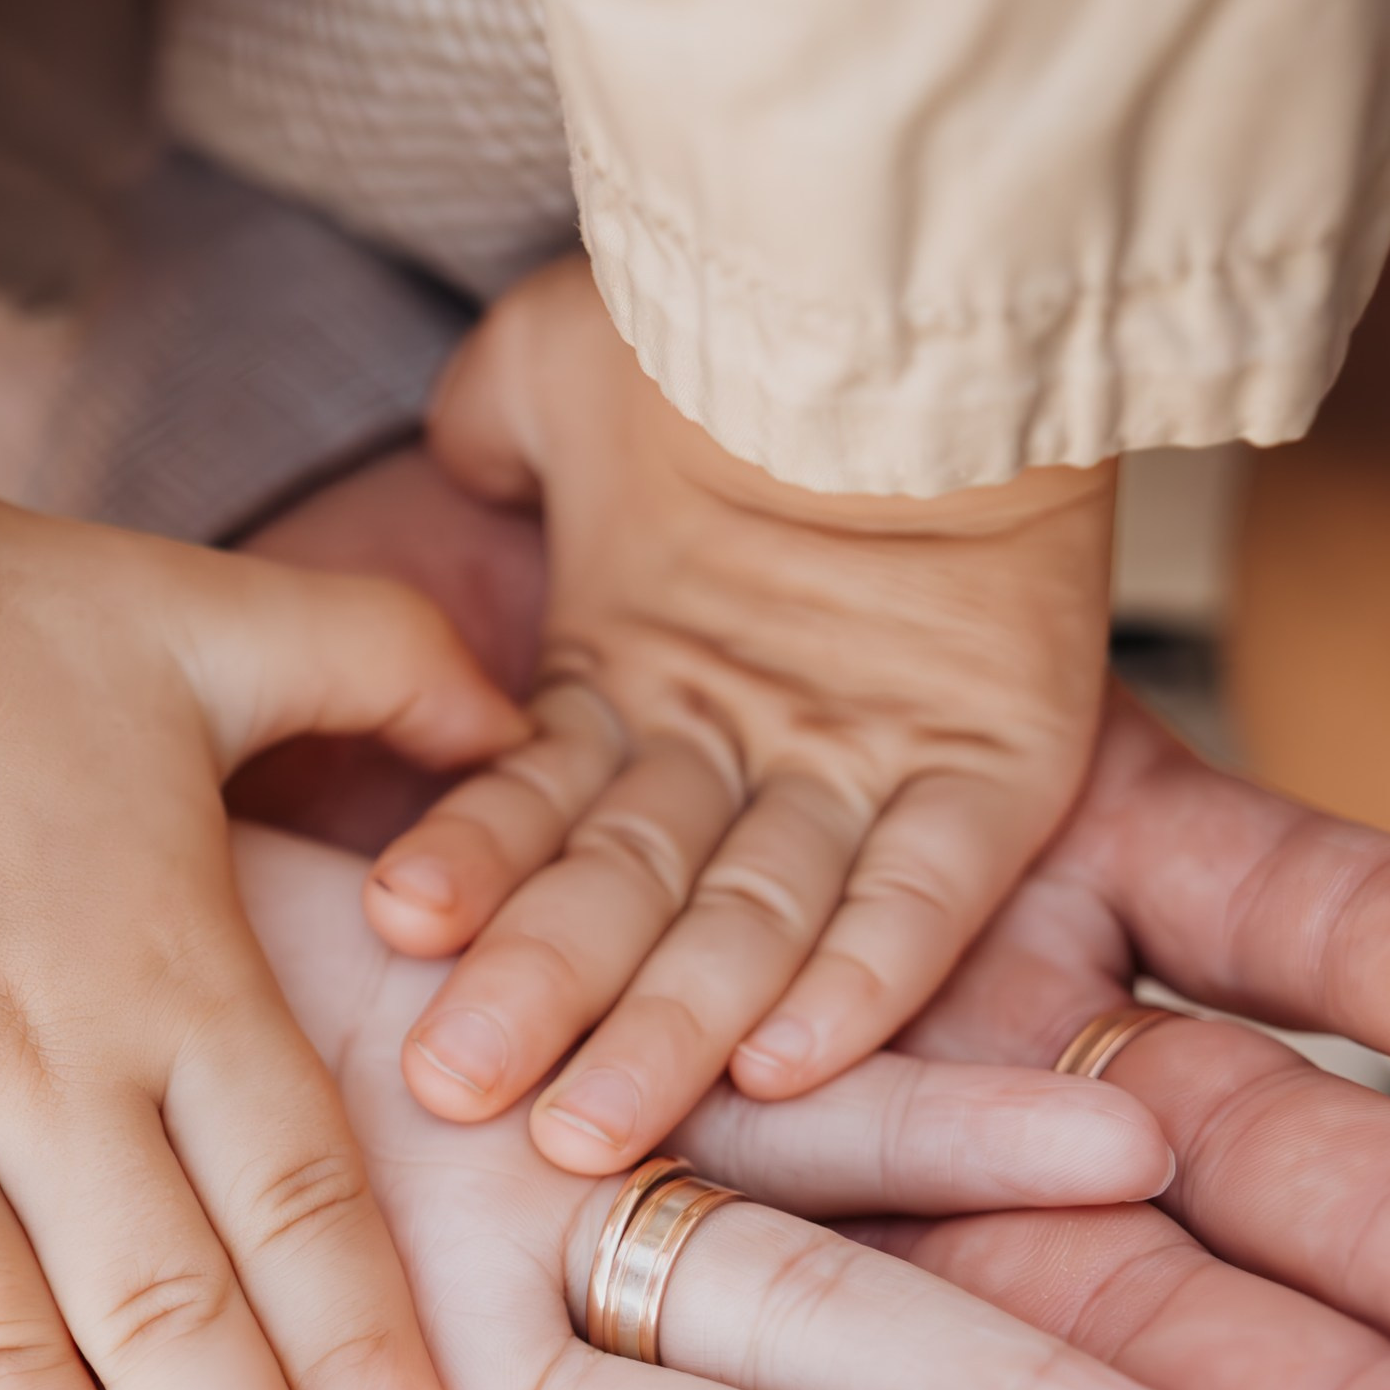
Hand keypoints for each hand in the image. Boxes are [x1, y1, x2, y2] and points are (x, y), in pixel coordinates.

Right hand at [363, 256, 1114, 1172]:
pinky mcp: (995, 776)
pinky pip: (923, 894)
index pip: (536, 806)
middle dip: (546, 995)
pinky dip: (862, 976)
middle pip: (631, 895)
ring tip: (587, 1124)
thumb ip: (498, 419)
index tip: (394, 936)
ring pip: (753, 922)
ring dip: (674, 1025)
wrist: (928, 265)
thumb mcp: (573, 354)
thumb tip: (457, 451)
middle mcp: (740, 754)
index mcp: (635, 684)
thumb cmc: (741, 306)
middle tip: (458, 1093)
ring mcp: (862, 775)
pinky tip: (788, 1066)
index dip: (472, 870)